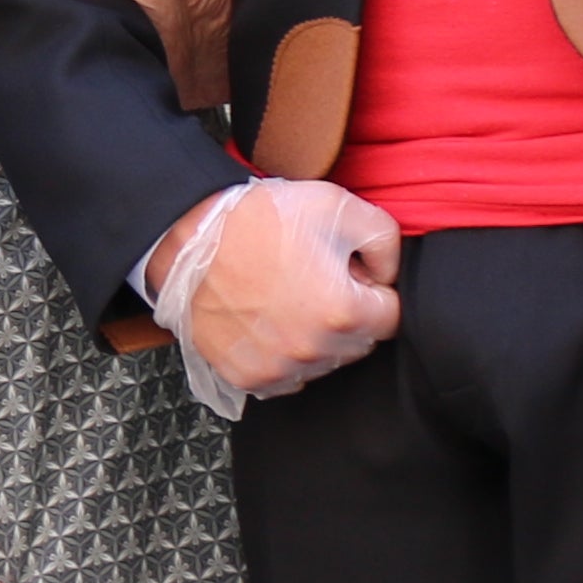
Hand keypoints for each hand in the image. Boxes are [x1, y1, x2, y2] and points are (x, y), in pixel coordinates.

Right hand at [163, 178, 400, 399]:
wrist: (190, 239)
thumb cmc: (261, 220)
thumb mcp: (339, 205)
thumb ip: (385, 242)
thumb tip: (386, 276)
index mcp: (344, 312)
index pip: (391, 315)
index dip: (371, 285)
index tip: (346, 269)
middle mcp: (314, 350)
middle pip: (359, 342)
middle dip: (347, 313)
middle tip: (314, 277)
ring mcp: (279, 368)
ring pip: (324, 361)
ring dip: (316, 336)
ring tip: (287, 296)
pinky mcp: (249, 377)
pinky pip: (287, 377)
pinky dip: (283, 354)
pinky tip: (268, 321)